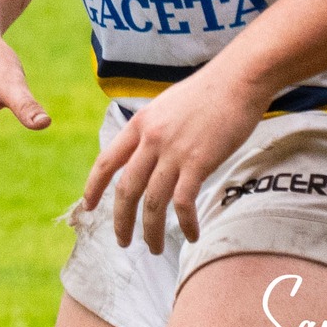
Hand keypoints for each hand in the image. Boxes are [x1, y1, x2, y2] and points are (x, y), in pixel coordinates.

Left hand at [81, 61, 269, 253]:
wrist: (240, 78)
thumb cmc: (212, 89)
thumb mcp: (169, 104)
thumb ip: (156, 128)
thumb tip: (151, 149)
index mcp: (141, 124)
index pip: (107, 161)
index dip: (94, 186)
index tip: (87, 206)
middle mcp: (152, 139)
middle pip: (127, 190)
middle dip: (121, 221)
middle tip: (122, 241)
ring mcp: (174, 152)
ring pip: (152, 203)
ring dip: (151, 231)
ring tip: (154, 248)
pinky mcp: (198, 162)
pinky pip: (183, 203)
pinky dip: (185, 223)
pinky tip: (191, 234)